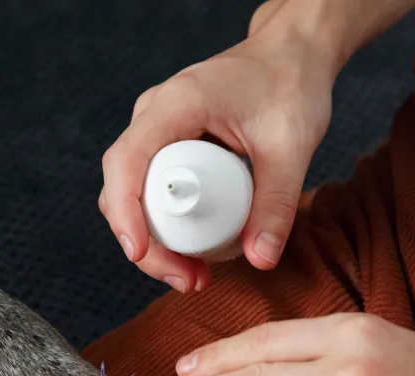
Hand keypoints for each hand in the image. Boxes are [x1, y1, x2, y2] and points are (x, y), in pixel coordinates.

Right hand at [99, 0, 337, 293]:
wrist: (292, 57)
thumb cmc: (291, 85)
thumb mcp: (292, 145)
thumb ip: (278, 203)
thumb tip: (262, 259)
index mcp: (176, 105)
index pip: (126, 162)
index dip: (125, 213)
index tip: (139, 253)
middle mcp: (154, 117)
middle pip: (122, 190)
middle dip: (146, 245)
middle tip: (187, 279)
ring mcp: (157, 133)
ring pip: (133, 197)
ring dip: (155, 244)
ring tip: (193, 276)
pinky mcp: (168, 149)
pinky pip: (151, 194)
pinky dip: (167, 229)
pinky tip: (195, 254)